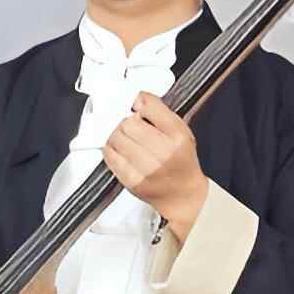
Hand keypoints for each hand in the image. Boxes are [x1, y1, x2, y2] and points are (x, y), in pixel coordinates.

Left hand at [103, 93, 208, 235]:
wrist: (182, 195)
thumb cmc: (181, 162)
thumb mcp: (181, 130)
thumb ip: (160, 112)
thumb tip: (137, 98)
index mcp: (178, 136)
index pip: (150, 107)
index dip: (140, 104)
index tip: (138, 108)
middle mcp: (164, 153)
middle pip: (129, 123)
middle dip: (127, 121)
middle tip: (131, 126)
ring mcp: (147, 169)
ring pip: (116, 138)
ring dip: (117, 134)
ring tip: (126, 138)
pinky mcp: (132, 181)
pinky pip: (110, 156)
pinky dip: (111, 149)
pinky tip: (120, 150)